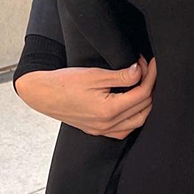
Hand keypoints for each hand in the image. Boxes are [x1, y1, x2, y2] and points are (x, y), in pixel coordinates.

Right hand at [14, 54, 157, 139]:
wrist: (42, 94)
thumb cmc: (64, 82)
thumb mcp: (95, 75)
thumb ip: (121, 76)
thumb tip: (140, 71)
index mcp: (108, 110)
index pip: (142, 94)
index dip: (150, 76)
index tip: (152, 63)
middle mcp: (108, 124)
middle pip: (143, 108)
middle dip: (150, 88)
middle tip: (147, 70)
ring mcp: (103, 130)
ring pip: (137, 122)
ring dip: (145, 104)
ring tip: (144, 86)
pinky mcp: (97, 130)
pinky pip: (124, 130)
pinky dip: (134, 118)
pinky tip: (133, 105)